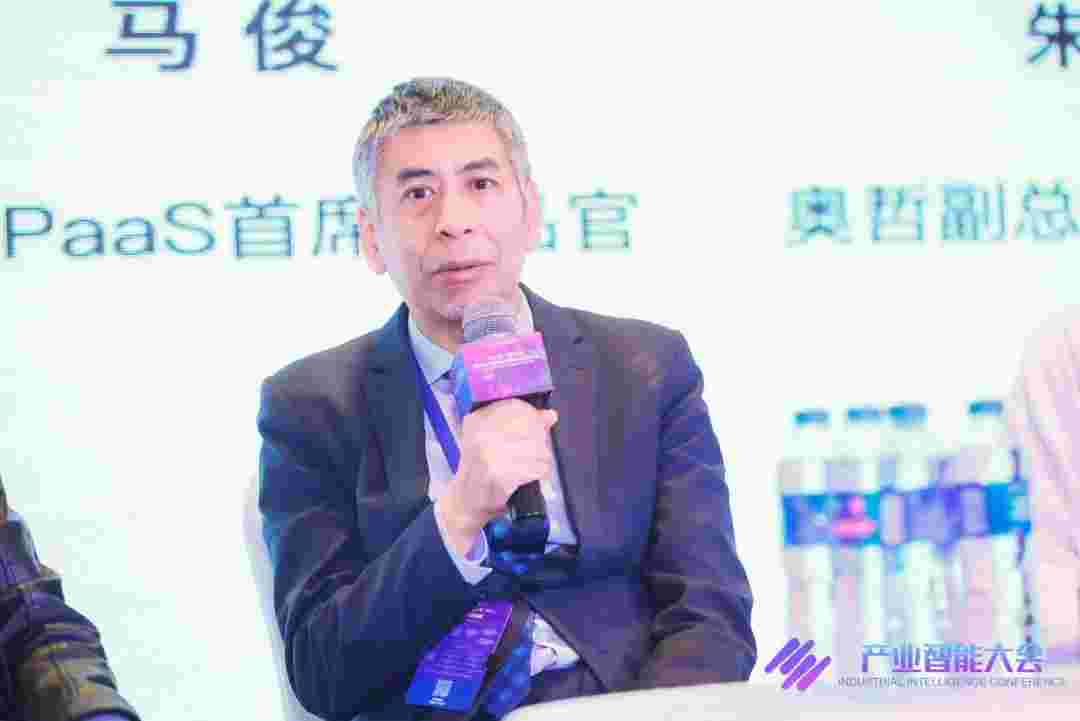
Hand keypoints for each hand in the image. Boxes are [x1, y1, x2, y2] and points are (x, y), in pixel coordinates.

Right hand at [434, 399, 556, 555]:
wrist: (466, 500)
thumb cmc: (481, 468)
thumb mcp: (494, 439)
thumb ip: (523, 424)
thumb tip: (551, 415)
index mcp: (478, 420)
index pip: (516, 407)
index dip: (533, 416)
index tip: (537, 426)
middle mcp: (481, 433)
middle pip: (532, 428)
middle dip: (540, 442)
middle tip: (534, 453)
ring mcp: (489, 453)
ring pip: (538, 449)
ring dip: (541, 460)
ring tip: (532, 466)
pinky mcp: (499, 474)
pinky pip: (535, 469)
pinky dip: (539, 473)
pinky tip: (531, 476)